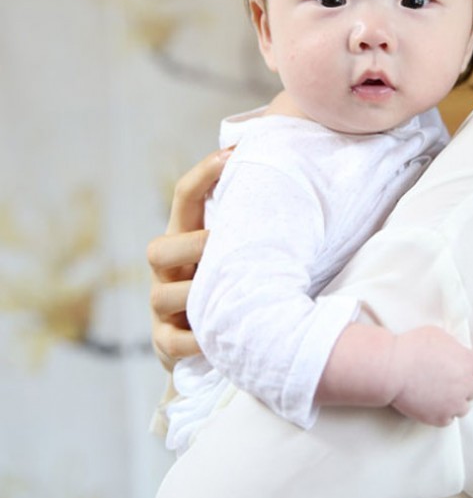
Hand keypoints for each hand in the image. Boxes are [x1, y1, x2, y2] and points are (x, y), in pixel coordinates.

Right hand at [147, 148, 229, 370]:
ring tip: (229, 296)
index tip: (234, 154)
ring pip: (162, 295)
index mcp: (185, 238)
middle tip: (223, 246)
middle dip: (191, 246)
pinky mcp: (164, 343)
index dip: (204, 174)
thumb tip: (290, 171)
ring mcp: (161, 307)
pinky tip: (219, 338)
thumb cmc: (233, 283)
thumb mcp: (235, 250)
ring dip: (195, 295)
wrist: (209, 343)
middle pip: (157, 248)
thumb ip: (249, 219)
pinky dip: (195, 340)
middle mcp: (167, 271)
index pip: (185, 197)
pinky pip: (172, 342)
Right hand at [388, 326, 472, 426]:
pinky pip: (449, 419)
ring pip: (464, 407)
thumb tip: (456, 353)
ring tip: (441, 394)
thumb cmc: (411, 348)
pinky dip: (442, 412)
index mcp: (466, 361)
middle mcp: (464, 384)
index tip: (467, 366)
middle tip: (449, 379)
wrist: (392, 369)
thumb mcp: (438, 335)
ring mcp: (453, 403)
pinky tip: (432, 404)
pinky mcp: (440, 417)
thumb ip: (454, 347)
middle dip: (465, 383)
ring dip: (456, 400)